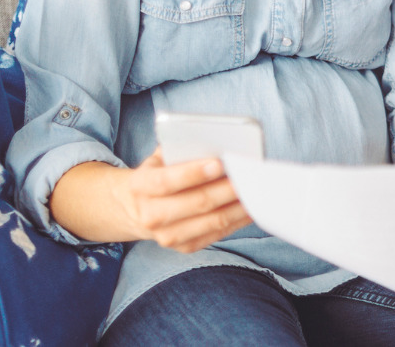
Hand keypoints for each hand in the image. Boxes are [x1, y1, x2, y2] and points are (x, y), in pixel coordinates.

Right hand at [109, 148, 252, 252]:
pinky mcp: (185, 247)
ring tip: (256, 190)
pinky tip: (250, 206)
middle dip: (227, 188)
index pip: (167, 181)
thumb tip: (216, 146)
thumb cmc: (157, 174)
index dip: (194, 172)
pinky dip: (238, 220)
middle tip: (248, 175)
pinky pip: (218, 234)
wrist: (138, 208)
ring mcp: (167, 236)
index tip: (219, 162)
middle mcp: (150, 215)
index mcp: (140, 187)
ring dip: (239, 205)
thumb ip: (181, 150)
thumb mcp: (160, 158)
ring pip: (213, 221)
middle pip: (197, 202)